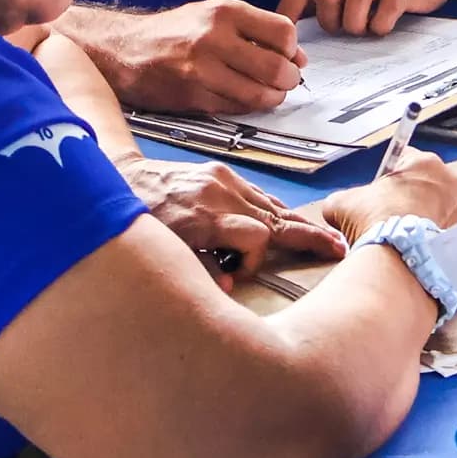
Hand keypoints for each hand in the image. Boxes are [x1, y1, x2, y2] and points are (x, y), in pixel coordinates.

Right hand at [95, 0, 307, 113]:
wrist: (125, 50)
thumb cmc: (175, 32)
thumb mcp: (214, 15)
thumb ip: (256, 31)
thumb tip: (298, 57)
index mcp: (225, 12)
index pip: (283, 32)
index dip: (292, 49)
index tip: (288, 55)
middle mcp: (214, 39)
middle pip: (275, 67)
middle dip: (289, 79)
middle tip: (286, 80)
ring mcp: (202, 71)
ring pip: (259, 94)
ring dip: (272, 98)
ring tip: (269, 92)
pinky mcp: (193, 97)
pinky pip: (236, 108)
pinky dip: (248, 106)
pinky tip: (244, 98)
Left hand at [122, 158, 345, 287]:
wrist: (118, 177)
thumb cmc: (136, 220)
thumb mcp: (160, 252)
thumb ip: (197, 269)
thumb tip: (226, 286)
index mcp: (207, 217)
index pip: (258, 238)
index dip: (255, 261)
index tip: (236, 274)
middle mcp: (220, 194)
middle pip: (277, 217)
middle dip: (309, 235)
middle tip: (338, 248)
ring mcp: (222, 179)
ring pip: (271, 204)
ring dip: (297, 222)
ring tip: (323, 236)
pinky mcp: (220, 171)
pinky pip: (257, 193)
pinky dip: (273, 209)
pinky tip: (286, 218)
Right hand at [320, 151, 456, 238]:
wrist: (398, 258)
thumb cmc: (378, 225)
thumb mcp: (344, 202)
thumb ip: (343, 198)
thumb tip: (338, 207)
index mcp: (424, 162)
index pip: (407, 160)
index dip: (391, 177)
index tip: (384, 191)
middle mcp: (451, 180)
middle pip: (428, 184)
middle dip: (413, 198)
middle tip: (394, 217)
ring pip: (442, 207)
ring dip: (427, 218)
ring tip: (406, 236)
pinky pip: (449, 231)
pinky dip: (435, 237)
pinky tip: (417, 248)